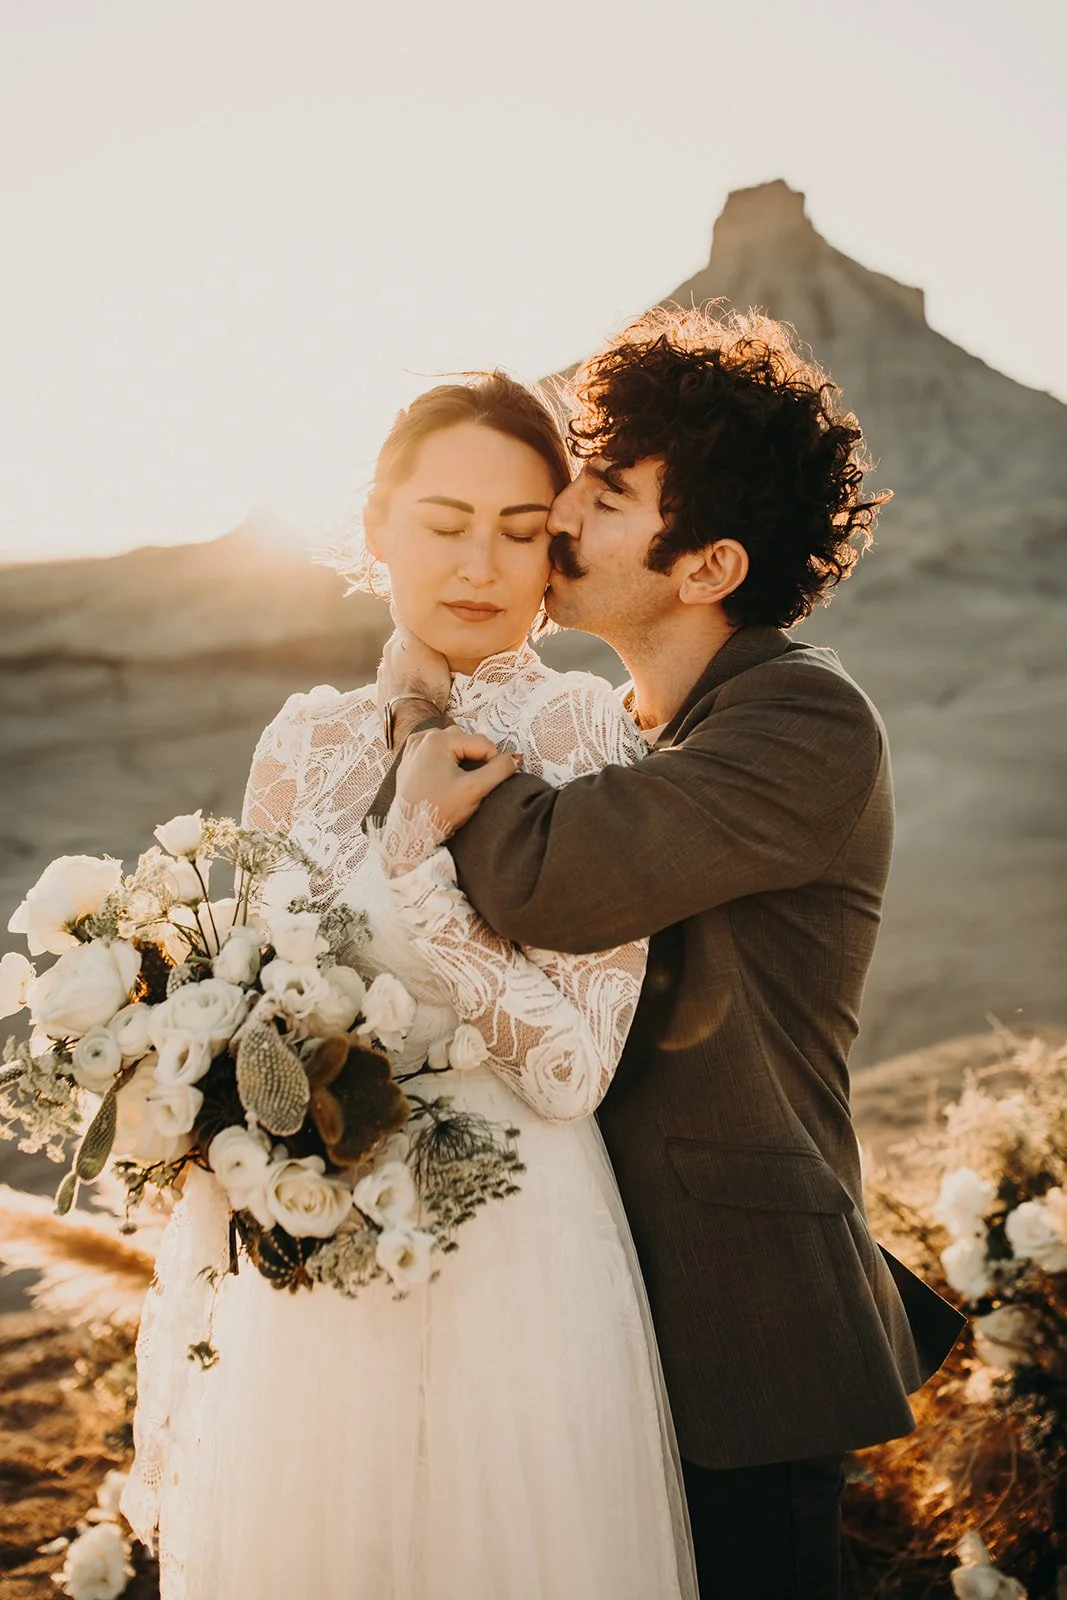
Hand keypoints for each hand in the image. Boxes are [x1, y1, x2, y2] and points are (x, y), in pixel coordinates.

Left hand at [376, 612, 451, 724]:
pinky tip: (417, 691)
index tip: (433, 628)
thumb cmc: (424, 683)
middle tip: (435, 652)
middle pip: (403, 648)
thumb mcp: (420, 646)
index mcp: (393, 646)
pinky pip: (398, 687)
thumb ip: (407, 623)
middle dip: (415, 648)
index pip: (406, 628)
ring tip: (428, 674)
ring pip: (400, 668)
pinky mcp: (386, 701)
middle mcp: (385, 663)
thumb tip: (395, 598)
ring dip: (411, 668)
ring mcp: (384, 683)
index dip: (421, 627)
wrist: (413, 721)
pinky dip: (407, 685)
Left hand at [395, 727, 521, 836]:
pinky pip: (434, 752)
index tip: (488, 783)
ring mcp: (413, 749)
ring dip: (461, 759)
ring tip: (459, 781)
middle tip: (473, 784)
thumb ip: (499, 770)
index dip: (493, 763)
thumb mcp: (474, 790)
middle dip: (476, 760)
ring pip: (451, 745)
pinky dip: (444, 760)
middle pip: (466, 741)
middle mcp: (424, 739)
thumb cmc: (438, 811)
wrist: (409, 833)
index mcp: (438, 740)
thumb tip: (516, 758)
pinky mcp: (409, 762)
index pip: (483, 743)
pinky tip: (445, 776)